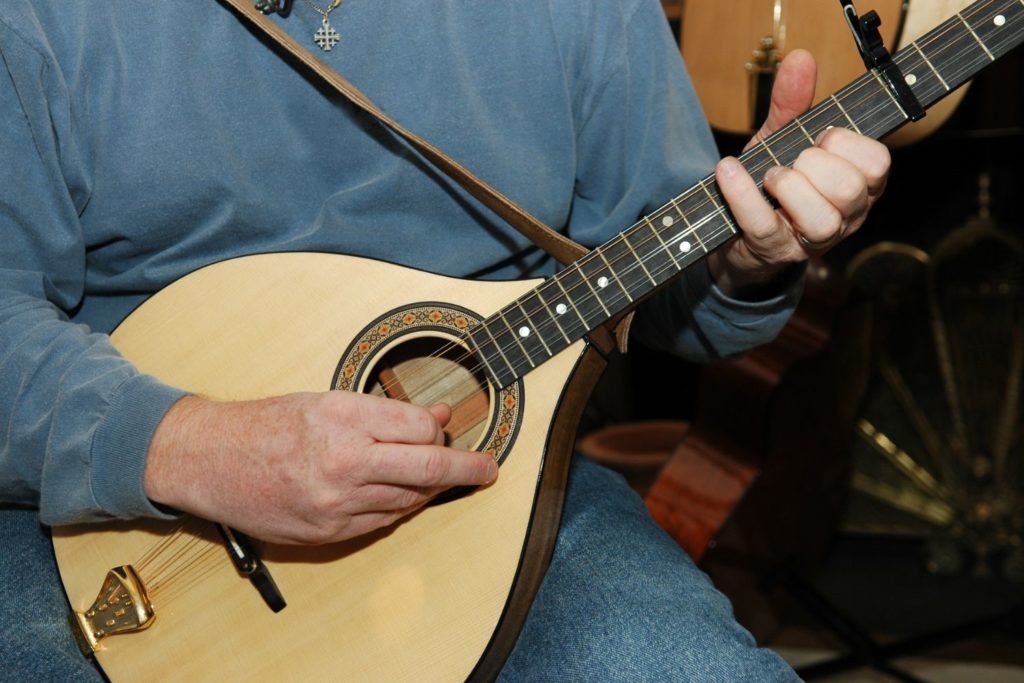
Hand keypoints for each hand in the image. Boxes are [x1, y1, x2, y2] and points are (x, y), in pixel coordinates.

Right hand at [143, 392, 497, 543]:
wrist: (211, 460)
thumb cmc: (268, 424)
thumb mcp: (328, 400)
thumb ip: (386, 412)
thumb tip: (439, 415)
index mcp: (344, 418)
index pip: (421, 428)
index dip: (439, 428)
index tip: (445, 426)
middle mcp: (344, 462)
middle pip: (428, 468)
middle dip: (468, 468)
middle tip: (488, 469)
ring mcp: (336, 503)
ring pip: (409, 500)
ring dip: (429, 489)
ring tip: (436, 476)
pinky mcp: (327, 533)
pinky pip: (383, 522)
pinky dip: (399, 507)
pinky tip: (400, 495)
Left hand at [708, 49, 890, 295]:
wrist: (734, 231)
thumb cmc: (771, 184)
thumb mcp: (782, 139)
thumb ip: (792, 103)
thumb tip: (800, 59)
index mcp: (860, 185)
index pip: (878, 163)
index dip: (846, 143)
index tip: (820, 137)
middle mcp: (845, 217)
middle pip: (850, 189)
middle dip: (815, 164)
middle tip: (791, 160)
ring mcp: (812, 241)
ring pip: (822, 219)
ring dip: (789, 187)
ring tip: (769, 176)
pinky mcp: (775, 252)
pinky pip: (764, 225)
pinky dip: (742, 193)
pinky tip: (728, 171)